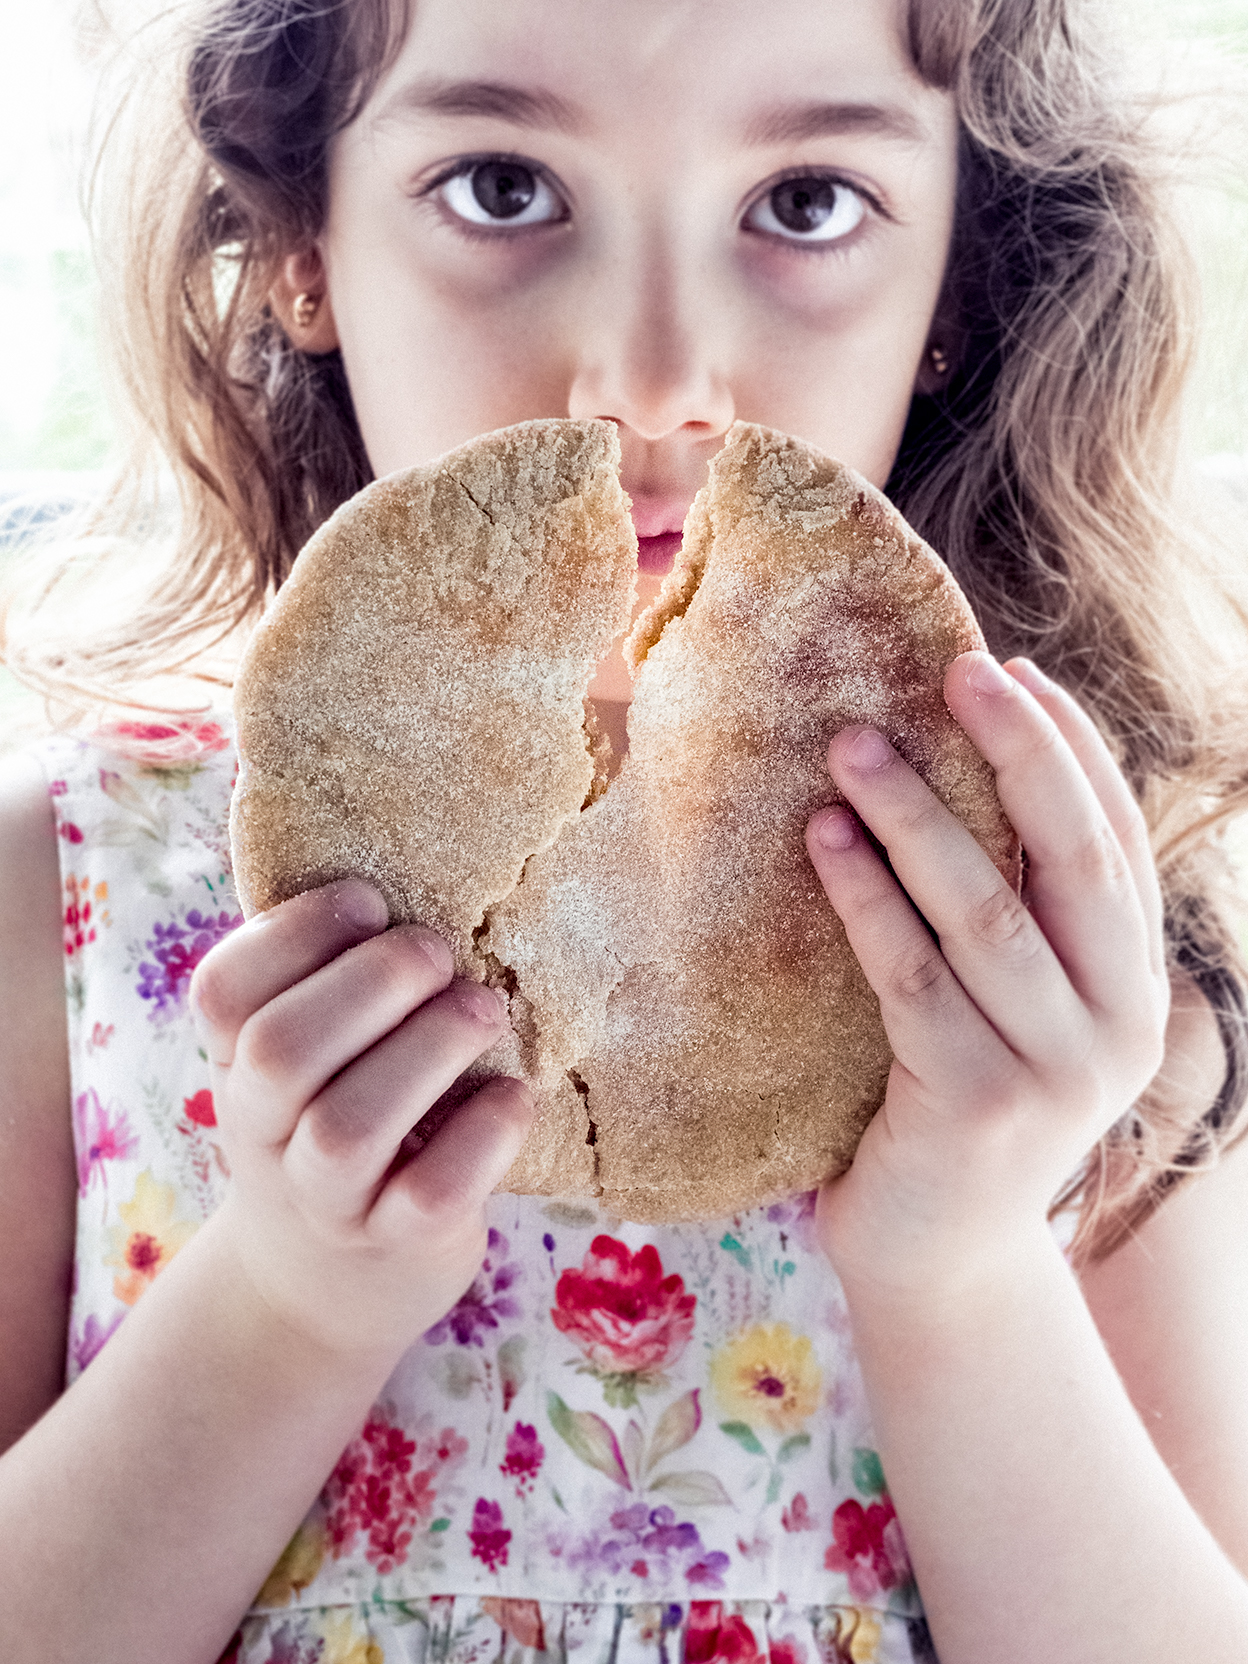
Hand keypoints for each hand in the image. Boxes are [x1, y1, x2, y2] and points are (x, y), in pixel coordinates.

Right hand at [189, 881, 534, 1360]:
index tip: (369, 901)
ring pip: (348, 1128)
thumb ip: (331, 983)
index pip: (224, 992)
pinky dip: (482, 1136)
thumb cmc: (335, 1126)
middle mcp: (264, 1134)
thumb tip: (420, 862)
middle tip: (440, 953)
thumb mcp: (310, 1060)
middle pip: (281, 1052)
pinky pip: (429, 1194)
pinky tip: (514, 1096)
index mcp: (237, 1065)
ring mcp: (326, 1200)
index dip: (293, 933)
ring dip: (427, 1050)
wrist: (322, 1288)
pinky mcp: (396, 1246)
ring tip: (483, 1009)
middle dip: (371, 984)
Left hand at [804, 653, 1168, 1304]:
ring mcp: (1053, 1069)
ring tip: (850, 744)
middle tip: (956, 670)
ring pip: (985, 911)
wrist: (938, 1248)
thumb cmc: (957, 1096)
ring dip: (915, 815)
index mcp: (1133, 983)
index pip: (1115, 838)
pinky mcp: (975, 1103)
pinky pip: (911, 974)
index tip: (1009, 670)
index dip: (1069, 748)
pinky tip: (822, 839)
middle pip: (1074, 858)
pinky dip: (865, 898)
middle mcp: (1116, 1023)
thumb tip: (952, 763)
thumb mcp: (1012, 1004)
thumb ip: (1013, 910)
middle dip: (1018, 752)